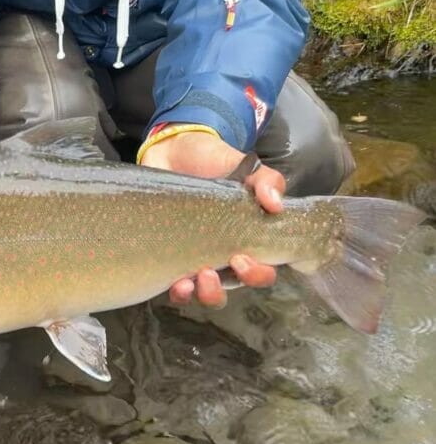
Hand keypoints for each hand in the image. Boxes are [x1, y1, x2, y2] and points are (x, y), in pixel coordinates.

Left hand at [140, 130, 283, 307]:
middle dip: (229, 286)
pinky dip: (179, 291)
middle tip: (222, 265)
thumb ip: (266, 181)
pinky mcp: (168, 256)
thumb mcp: (244, 165)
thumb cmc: (215, 162)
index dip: (258, 274)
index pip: (262, 271)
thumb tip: (275, 204)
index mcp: (246, 240)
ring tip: (197, 279)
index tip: (243, 258)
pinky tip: (178, 282)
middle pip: (232, 287)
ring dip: (204, 294)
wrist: (174, 150)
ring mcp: (195, 258)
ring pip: (205, 294)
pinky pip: (177, 287)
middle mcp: (222, 256)